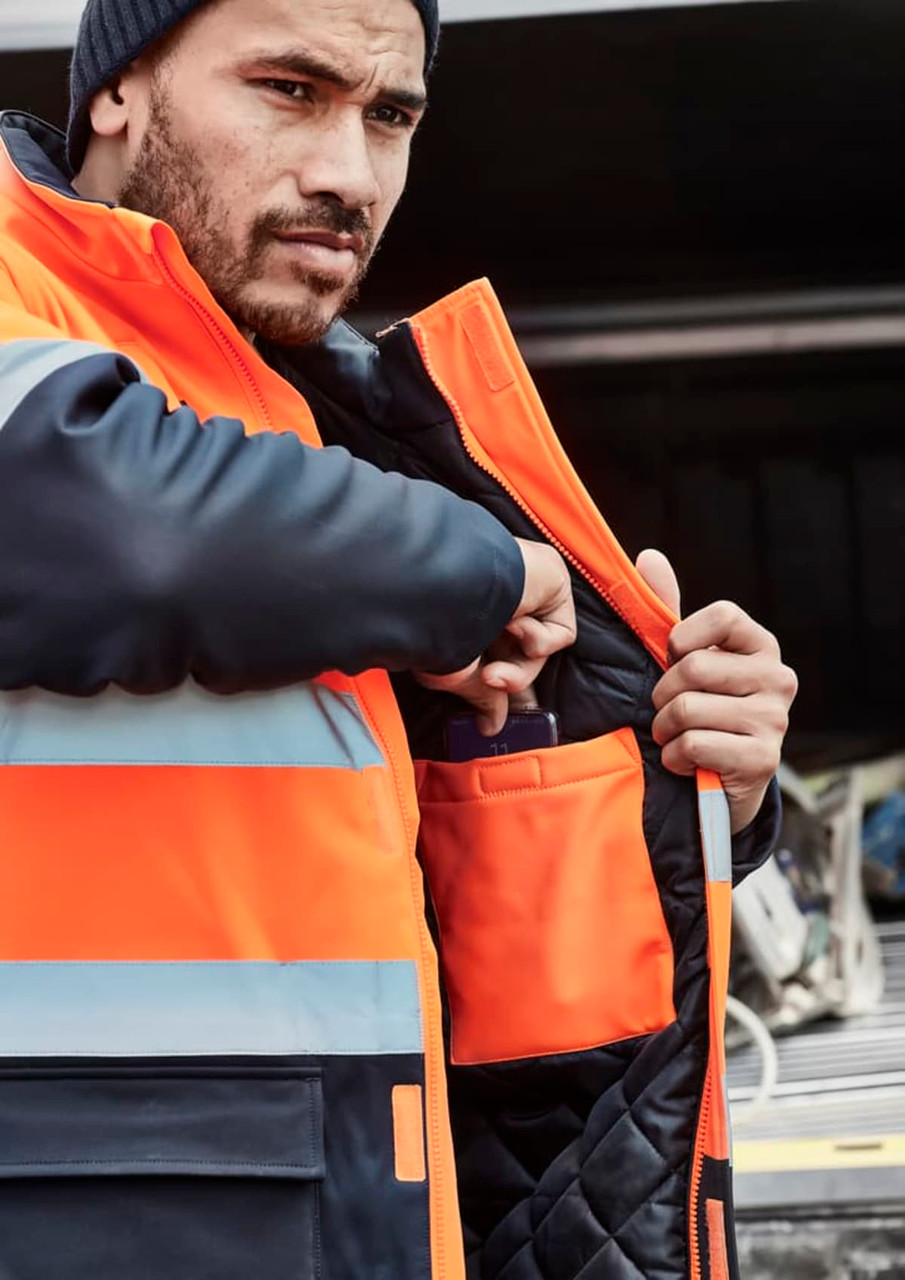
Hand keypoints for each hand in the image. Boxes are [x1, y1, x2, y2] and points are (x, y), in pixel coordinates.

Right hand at [415, 539, 576, 734]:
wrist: (450, 588)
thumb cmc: (438, 624)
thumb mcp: (457, 671)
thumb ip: (483, 698)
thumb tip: (491, 727)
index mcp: (469, 615)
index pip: (495, 655)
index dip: (502, 686)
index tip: (500, 717)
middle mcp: (497, 600)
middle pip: (520, 655)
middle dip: (513, 682)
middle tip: (496, 694)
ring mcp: (525, 589)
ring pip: (537, 650)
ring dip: (519, 670)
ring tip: (492, 673)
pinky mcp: (551, 580)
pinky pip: (559, 632)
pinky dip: (539, 640)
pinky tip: (513, 624)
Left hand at [637, 549, 797, 834]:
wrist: (719, 781)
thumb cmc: (698, 710)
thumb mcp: (684, 660)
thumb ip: (667, 611)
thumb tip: (648, 556)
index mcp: (760, 645)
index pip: (722, 615)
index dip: (682, 639)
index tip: (673, 660)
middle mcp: (778, 678)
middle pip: (693, 668)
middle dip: (662, 694)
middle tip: (665, 711)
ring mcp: (775, 719)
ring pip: (687, 709)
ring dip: (664, 730)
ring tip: (674, 737)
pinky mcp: (763, 759)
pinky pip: (694, 744)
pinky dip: (675, 757)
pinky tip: (686, 762)